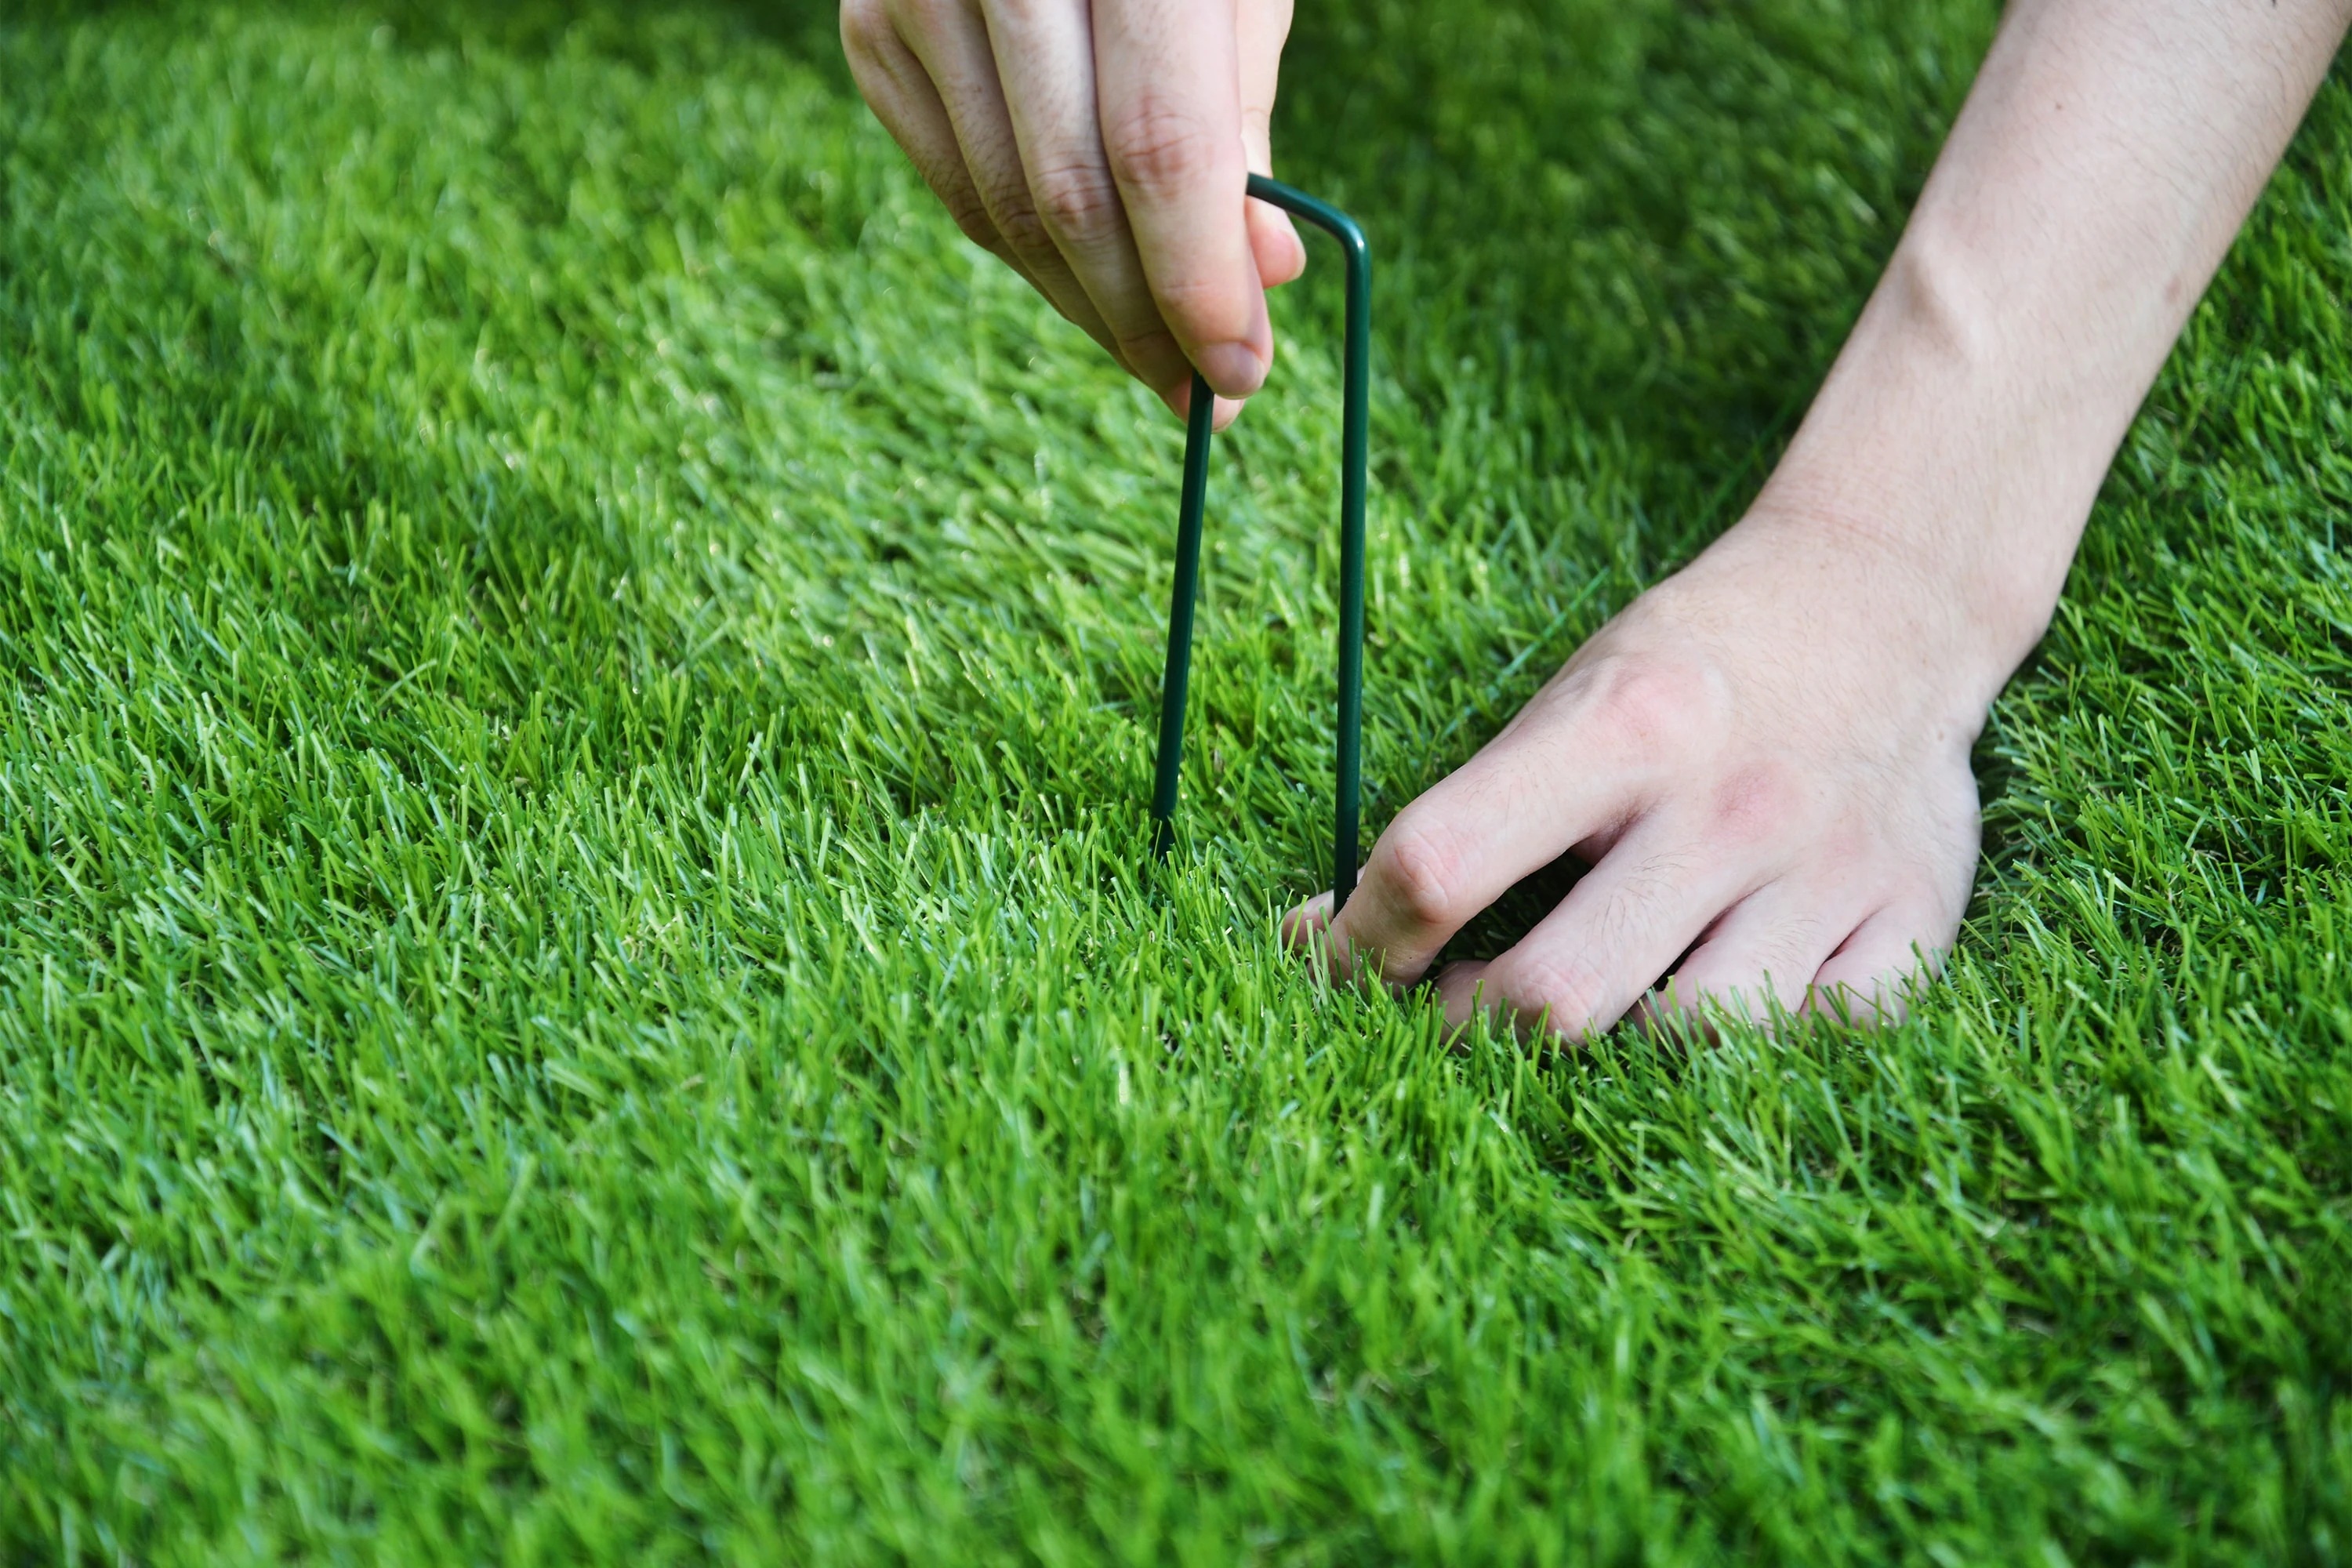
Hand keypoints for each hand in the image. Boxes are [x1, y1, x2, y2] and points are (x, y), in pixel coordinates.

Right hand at [841, 0, 1304, 424]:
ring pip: (1000, 208)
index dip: (1197, 278)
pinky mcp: (868, 26)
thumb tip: (1261, 283)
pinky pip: (955, 182)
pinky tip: (1088, 282)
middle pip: (1067, 193)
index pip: (1154, 146)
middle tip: (1213, 388)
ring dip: (1089, 306)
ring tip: (1161, 354)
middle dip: (1147, 315)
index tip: (1242, 372)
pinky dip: (1026, 252)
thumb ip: (1242, 123)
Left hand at [1285, 512, 1993, 1032]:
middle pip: (1555, 996)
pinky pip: (1816, 1042)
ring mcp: (1828, 872)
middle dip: (1469, 1029)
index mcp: (1623, 730)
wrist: (1887, 601)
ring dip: (1611, 1048)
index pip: (1445, 861)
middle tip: (1448, 1013)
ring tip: (1588, 1003)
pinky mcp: (1912, 920)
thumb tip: (1315, 939)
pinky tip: (1716, 998)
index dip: (1362, 941)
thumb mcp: (1569, 700)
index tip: (1332, 969)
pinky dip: (1752, 1048)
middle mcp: (1726, 808)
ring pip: (1685, 1041)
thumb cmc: (1692, 669)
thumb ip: (1468, 820)